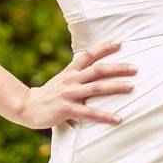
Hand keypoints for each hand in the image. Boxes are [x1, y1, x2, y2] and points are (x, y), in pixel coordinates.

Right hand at [16, 41, 137, 129]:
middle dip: (118, 68)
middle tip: (135, 68)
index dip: (104, 48)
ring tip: (132, 87)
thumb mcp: (62, 81)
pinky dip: (105, 116)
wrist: (27, 106)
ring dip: (116, 86)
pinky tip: (118, 118)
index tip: (120, 43)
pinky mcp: (67, 109)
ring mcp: (69, 94)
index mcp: (70, 71)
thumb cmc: (48, 96)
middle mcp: (71, 80)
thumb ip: (76, 77)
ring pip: (97, 88)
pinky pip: (90, 113)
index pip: (88, 55)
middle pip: (98, 70)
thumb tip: (93, 74)